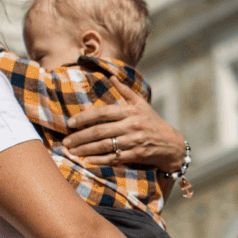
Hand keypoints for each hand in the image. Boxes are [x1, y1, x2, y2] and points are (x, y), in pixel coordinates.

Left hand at [64, 78, 184, 171]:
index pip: (102, 113)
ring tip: (71, 152)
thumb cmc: (153, 122)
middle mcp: (132, 125)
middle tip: (66, 142)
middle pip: (100, 131)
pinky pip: (114, 158)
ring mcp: (134, 141)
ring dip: (86, 150)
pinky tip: (87, 161)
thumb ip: (125, 90)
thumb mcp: (141, 104)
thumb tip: (111, 76)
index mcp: (130, 111)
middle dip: (80, 137)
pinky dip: (99, 160)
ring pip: (105, 146)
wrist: (172, 144)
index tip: (70, 123)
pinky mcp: (137, 155)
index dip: (84, 118)